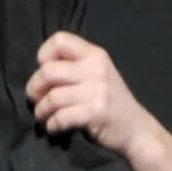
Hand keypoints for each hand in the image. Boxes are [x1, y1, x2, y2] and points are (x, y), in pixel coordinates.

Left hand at [27, 32, 171, 170]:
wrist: (137, 130)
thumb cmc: (112, 102)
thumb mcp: (99, 74)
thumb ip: (75, 66)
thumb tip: (39, 69)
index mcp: (95, 54)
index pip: (60, 40)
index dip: (43, 54)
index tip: (43, 71)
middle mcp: (96, 68)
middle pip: (48, 71)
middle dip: (34, 87)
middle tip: (35, 99)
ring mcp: (96, 91)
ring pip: (52, 97)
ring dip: (41, 110)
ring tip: (43, 117)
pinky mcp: (95, 113)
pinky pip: (61, 117)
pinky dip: (52, 125)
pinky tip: (54, 128)